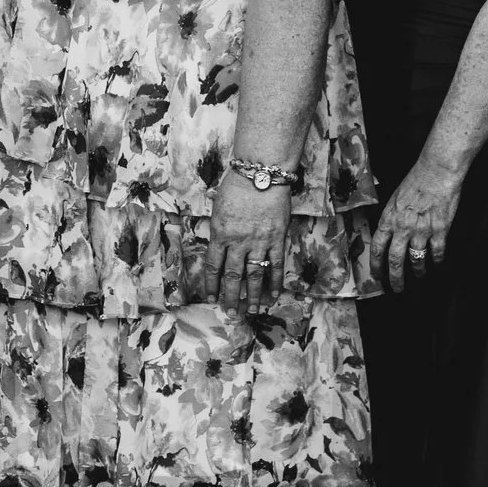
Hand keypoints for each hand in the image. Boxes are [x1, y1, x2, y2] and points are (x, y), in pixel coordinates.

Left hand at [199, 173, 291, 310]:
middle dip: (231, 297)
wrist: (261, 174)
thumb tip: (217, 246)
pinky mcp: (277, 238)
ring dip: (252, 295)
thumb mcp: (218, 208)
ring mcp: (259, 241)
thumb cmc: (236, 186)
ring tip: (252, 310)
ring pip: (254, 275)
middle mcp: (238, 242)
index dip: (211, 285)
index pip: (213, 266)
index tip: (211, 298)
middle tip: (231, 312)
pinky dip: (275, 281)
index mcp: (220, 234)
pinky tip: (274, 294)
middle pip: (233, 276)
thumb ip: (218, 229)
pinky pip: (275, 264)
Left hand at [369, 164, 464, 293]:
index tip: (376, 276)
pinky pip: (437, 253)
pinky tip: (436, 265)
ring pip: (416, 260)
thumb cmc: (414, 181)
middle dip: (394, 278)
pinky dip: (436, 261)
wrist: (436, 172)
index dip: (376, 265)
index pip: (377, 248)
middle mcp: (403, 228)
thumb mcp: (394, 199)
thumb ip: (391, 218)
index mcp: (388, 219)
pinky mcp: (439, 230)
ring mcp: (422, 231)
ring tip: (418, 277)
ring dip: (417, 272)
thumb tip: (388, 233)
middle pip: (395, 260)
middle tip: (396, 289)